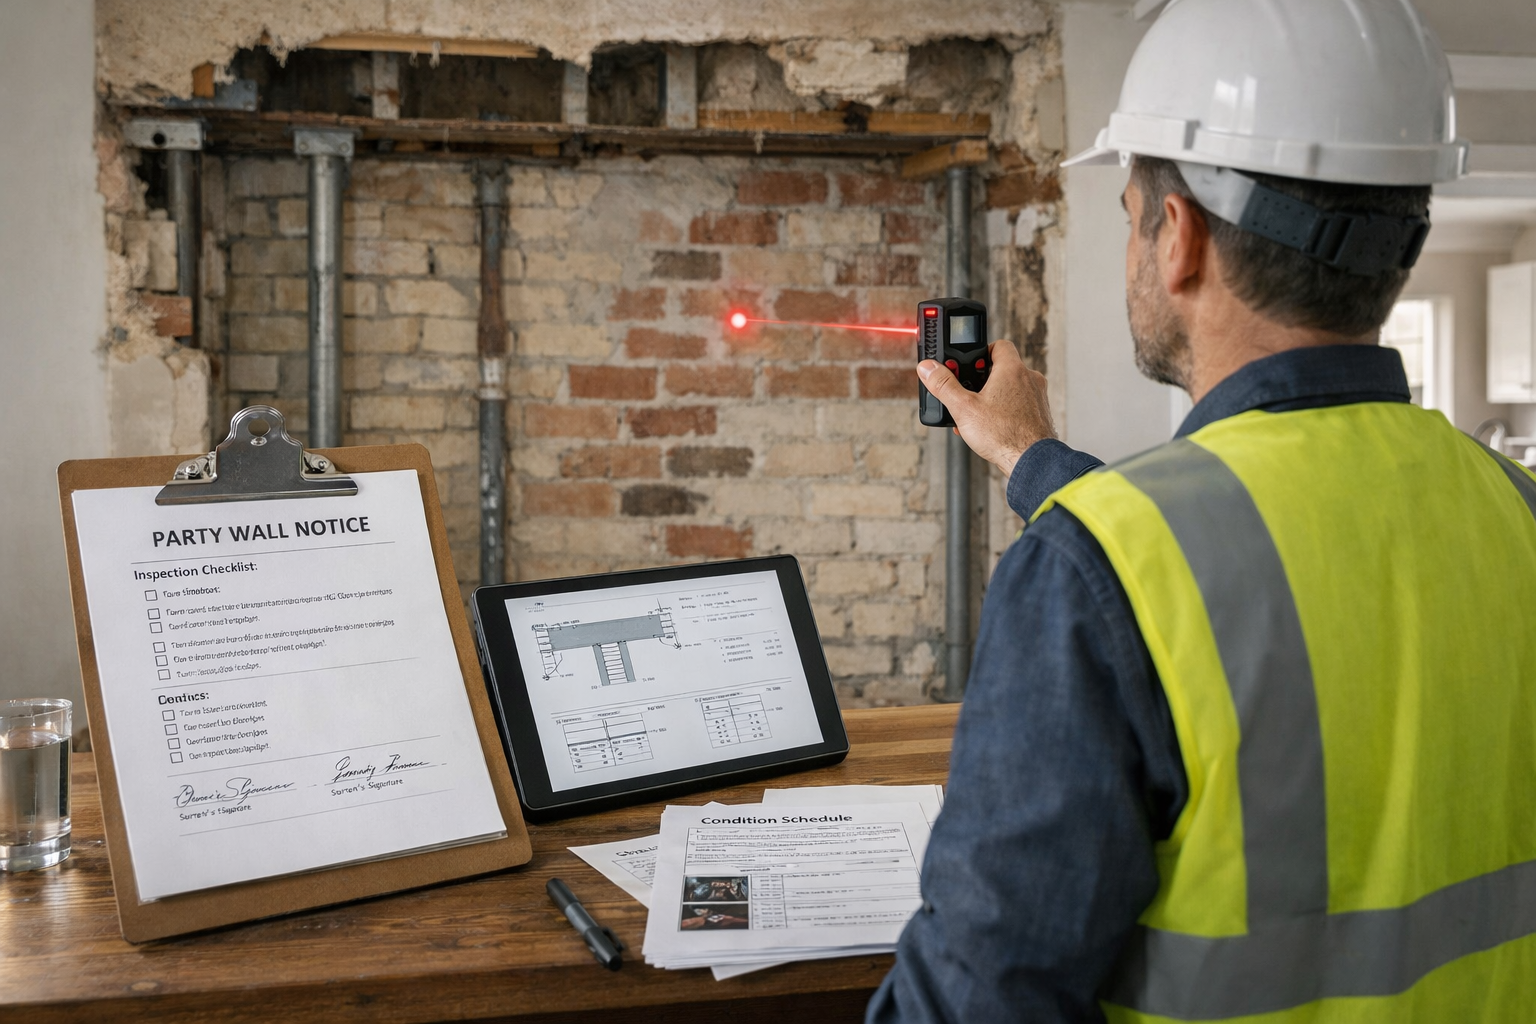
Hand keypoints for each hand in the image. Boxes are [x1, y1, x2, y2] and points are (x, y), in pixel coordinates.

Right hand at [917, 339, 1055, 477]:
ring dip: (992, 397)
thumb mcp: (964, 408)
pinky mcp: (1041, 414)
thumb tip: (928, 367)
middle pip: (1002, 368)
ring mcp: (1038, 397)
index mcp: (1012, 369)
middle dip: (982, 380)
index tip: (968, 365)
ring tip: (977, 415)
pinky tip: (991, 427)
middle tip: (968, 393)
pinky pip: (1019, 405)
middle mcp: (1029, 379)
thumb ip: (944, 385)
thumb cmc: (1004, 435)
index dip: (981, 352)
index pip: (999, 345)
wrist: (1031, 462)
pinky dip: (1005, 411)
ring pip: (1010, 388)